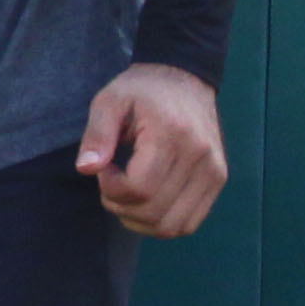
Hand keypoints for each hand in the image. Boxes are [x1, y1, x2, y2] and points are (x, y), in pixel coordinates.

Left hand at [75, 63, 224, 237]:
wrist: (184, 79)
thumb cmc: (141, 91)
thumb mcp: (109, 102)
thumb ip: (96, 135)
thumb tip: (86, 169)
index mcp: (172, 133)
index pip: (140, 188)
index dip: (111, 188)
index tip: (104, 168)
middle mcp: (200, 156)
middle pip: (154, 212)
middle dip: (120, 206)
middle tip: (111, 182)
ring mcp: (214, 171)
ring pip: (171, 226)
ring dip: (139, 221)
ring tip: (128, 194)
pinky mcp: (217, 181)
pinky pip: (188, 223)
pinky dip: (161, 223)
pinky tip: (147, 201)